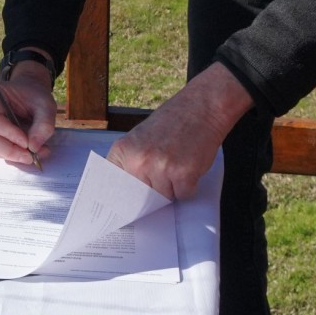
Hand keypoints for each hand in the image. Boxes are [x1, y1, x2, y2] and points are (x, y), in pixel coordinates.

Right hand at [0, 61, 56, 165]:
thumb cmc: (35, 96)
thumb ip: (43, 125)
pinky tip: (29, 153)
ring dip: (14, 155)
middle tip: (31, 157)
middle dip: (10, 150)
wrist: (30, 95)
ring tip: (36, 154)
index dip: (8, 133)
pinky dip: (13, 156)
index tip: (27, 143)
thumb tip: (34, 147)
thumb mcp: (46, 106)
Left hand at [107, 62, 253, 200]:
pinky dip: (190, 185)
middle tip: (165, 168)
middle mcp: (137, 161)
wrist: (201, 107)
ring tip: (179, 160)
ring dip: (174, 186)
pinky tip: (190, 164)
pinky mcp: (182, 174)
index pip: (114, 188)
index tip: (125, 207)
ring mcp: (160, 168)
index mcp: (122, 151)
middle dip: (155, 189)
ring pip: (165, 197)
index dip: (123, 198)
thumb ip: (131, 163)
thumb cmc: (172, 123)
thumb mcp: (140, 139)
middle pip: (142, 197)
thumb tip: (129, 198)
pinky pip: (184, 195)